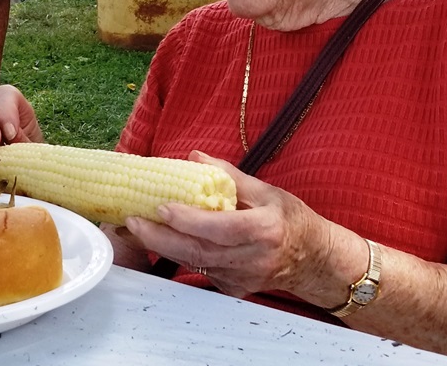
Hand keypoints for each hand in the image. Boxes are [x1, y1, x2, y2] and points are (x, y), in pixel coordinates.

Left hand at [123, 152, 339, 301]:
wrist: (314, 260)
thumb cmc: (292, 219)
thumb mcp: (266, 191)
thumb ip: (229, 175)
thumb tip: (194, 157)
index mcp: (264, 230)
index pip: (220, 228)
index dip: (188, 220)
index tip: (161, 206)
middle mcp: (252, 258)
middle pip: (199, 252)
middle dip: (160, 238)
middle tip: (132, 221)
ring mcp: (243, 278)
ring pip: (195, 264)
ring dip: (162, 248)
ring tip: (135, 229)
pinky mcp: (234, 289)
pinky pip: (201, 272)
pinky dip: (179, 256)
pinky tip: (159, 242)